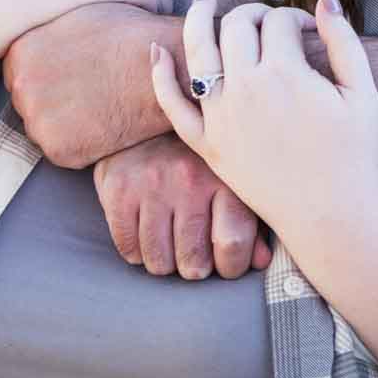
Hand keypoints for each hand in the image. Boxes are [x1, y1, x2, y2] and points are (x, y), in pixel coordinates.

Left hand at [4, 4, 177, 166]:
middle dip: (53, 100)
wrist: (166, 67)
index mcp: (20, 51)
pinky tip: (105, 123)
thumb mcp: (78, 13)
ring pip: (45, 128)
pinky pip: (65, 152)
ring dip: (66, 124)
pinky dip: (84, 144)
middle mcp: (21, 87)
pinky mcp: (61, 151)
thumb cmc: (129, 34)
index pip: (20, 72)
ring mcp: (39, 122)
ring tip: (99, 105)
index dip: (49, 74)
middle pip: (29, 102)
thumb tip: (39, 28)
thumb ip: (47, 29)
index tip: (72, 73)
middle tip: (89, 90)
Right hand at [92, 133, 274, 279]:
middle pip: (193, 263)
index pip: (233, 244)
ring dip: (165, 261)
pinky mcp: (118, 188)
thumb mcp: (231, 178)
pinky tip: (146, 230)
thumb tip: (260, 261)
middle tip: (194, 251)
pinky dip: (137, 250)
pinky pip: (128, 248)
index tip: (226, 262)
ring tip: (170, 240)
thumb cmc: (198, 155)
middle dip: (195, 266)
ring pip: (158, 262)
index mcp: (224, 177)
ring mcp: (151, 184)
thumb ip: (250, 220)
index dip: (232, 266)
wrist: (150, 111)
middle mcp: (188, 180)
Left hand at [150, 0, 377, 236]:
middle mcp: (246, 89)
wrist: (334, 217)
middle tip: (269, 24)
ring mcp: (222, 117)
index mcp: (286, 73)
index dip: (296, 17)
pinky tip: (156, 50)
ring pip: (198, 51)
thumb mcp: (362, 92)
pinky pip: (173, 106)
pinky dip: (161, 76)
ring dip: (198, 19)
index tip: (310, 31)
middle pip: (237, 26)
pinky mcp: (208, 145)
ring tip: (204, 2)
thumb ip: (343, 39)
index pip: (278, 21)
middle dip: (254, 14)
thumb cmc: (357, 156)